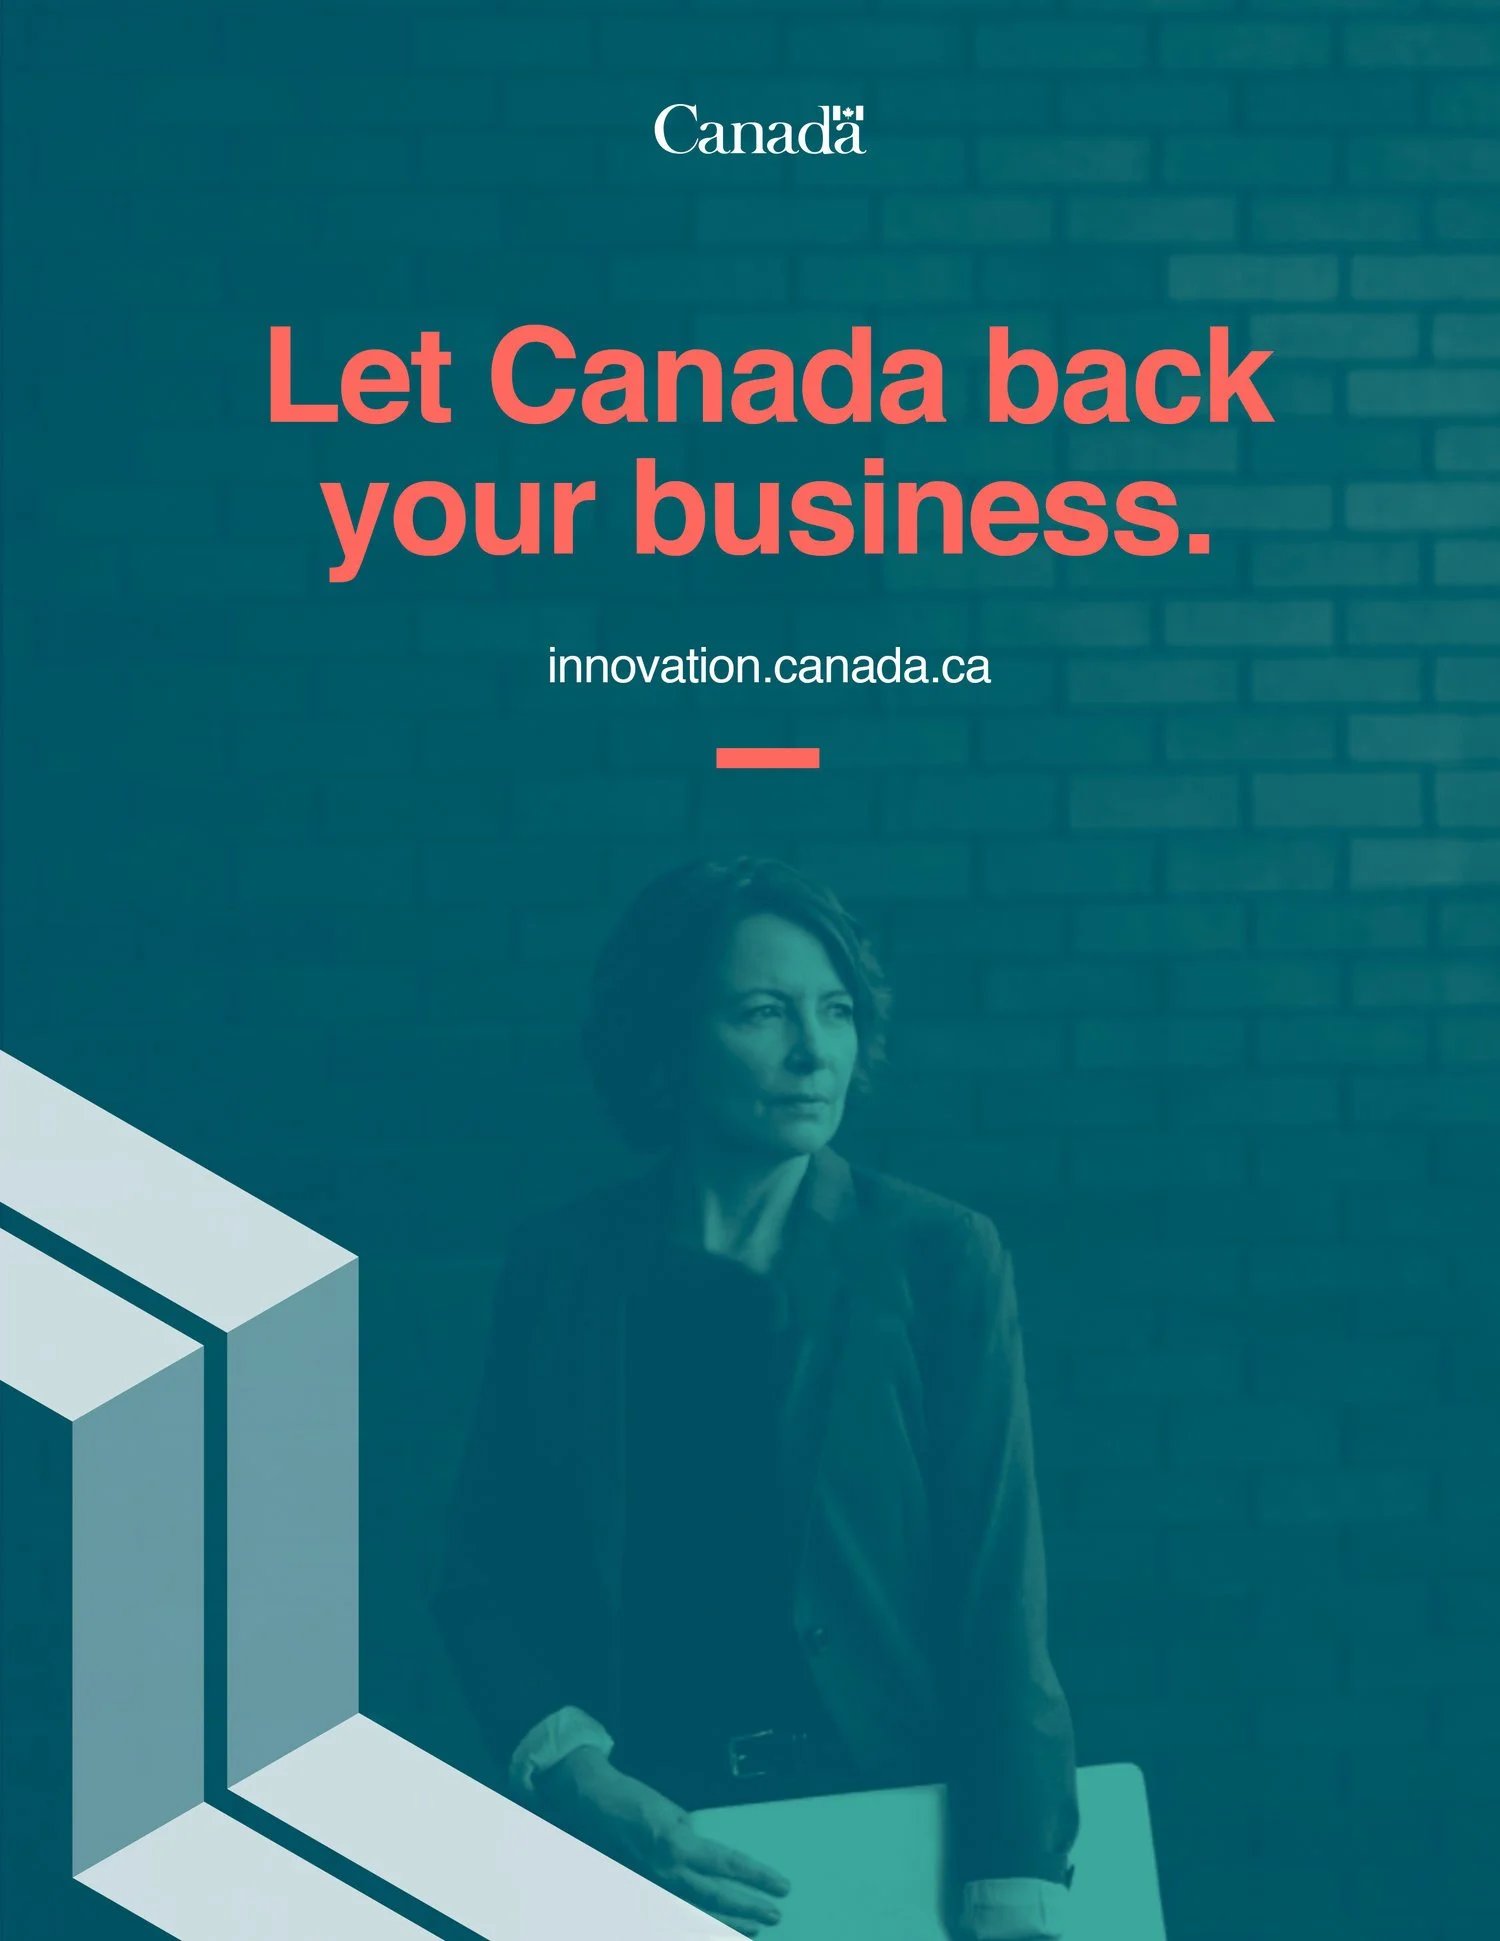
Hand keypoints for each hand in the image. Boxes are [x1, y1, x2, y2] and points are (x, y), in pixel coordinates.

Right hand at [535, 1746, 790, 1935]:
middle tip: (775, 1913)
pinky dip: (694, 1927)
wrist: (590, 1804)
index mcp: (677, 1843)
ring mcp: (651, 1888)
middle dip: (749, 1907)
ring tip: (754, 1929)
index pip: (728, 1864)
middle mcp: (666, 1871)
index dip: (757, 1876)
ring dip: (728, 1924)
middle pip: (717, 1897)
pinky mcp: (638, 1896)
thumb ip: (690, 1835)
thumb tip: (707, 1851)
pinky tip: (712, 1931)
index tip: (780, 1884)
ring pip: (696, 1915)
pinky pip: (671, 1920)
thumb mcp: (670, 1809)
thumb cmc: (632, 1799)